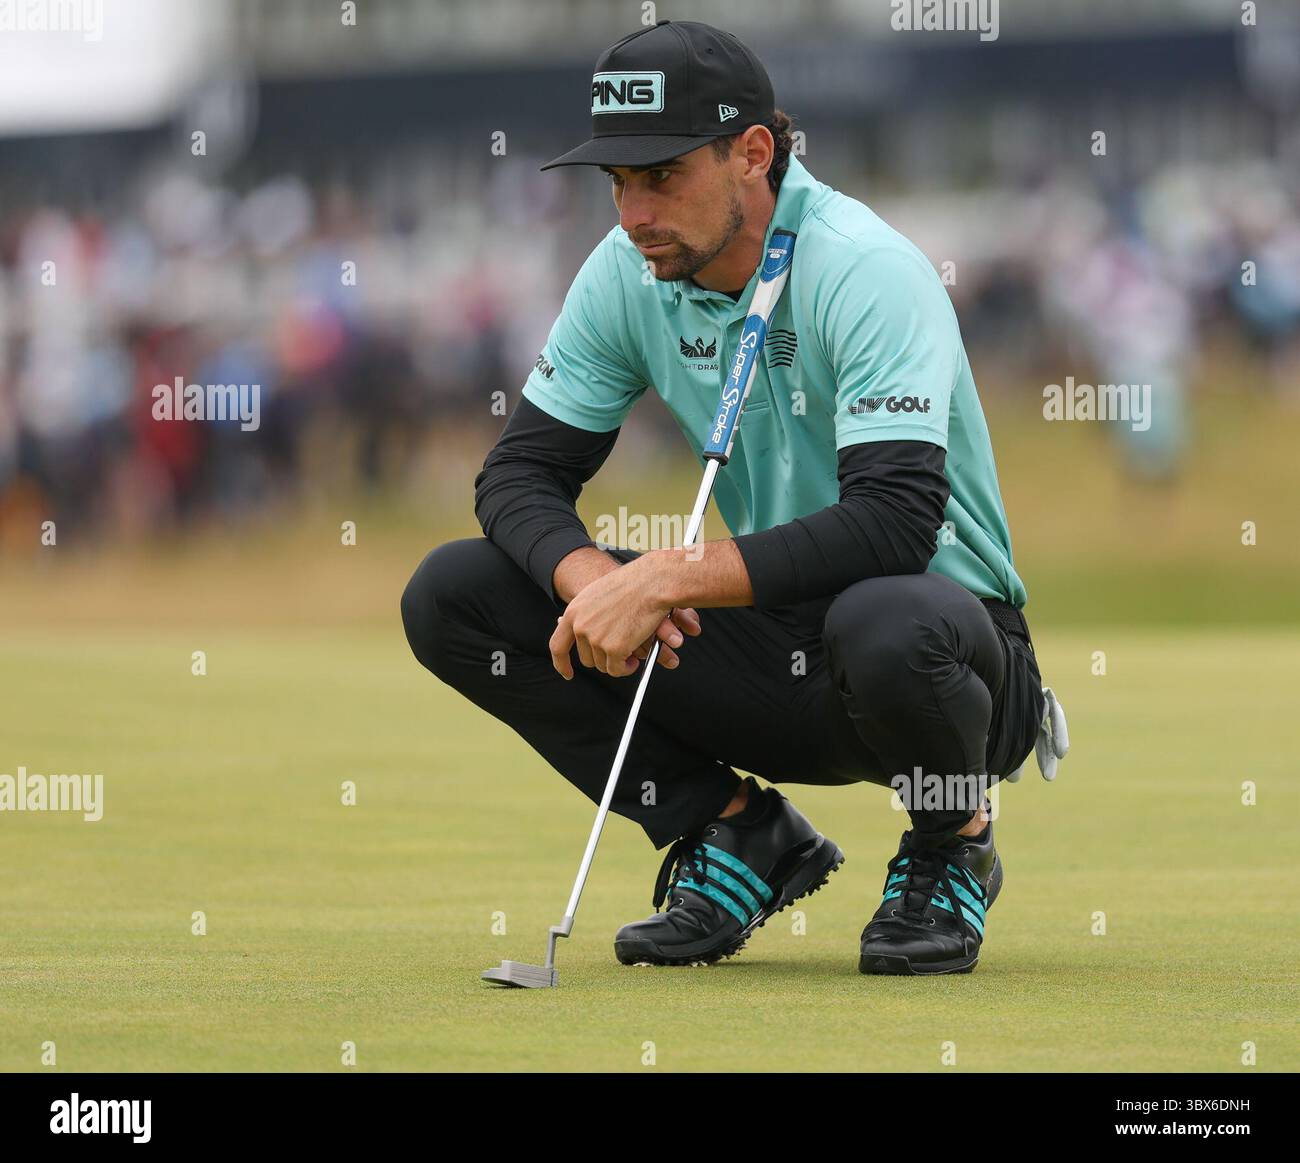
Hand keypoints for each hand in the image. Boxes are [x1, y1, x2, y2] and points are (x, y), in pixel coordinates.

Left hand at [549, 556, 700, 678]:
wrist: (651, 582)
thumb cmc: (632, 584)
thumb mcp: (598, 595)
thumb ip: (587, 614)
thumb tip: (582, 631)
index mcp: (573, 612)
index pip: (557, 645)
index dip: (561, 663)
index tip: (567, 673)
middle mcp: (580, 626)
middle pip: (586, 659)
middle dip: (603, 660)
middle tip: (618, 653)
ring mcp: (596, 638)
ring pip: (603, 666)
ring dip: (617, 664)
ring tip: (630, 652)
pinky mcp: (613, 648)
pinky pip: (617, 669)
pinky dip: (626, 668)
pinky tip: (634, 660)